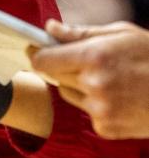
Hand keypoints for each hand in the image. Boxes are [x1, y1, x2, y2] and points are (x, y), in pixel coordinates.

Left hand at [31, 19, 148, 138]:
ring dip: (80, 87)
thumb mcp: (122, 34)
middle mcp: (94, 85)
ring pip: (68, 95)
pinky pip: (87, 113)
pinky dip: (97, 106)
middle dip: (64, 67)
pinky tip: (121, 98)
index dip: (38, 54)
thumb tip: (49, 28)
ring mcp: (100, 110)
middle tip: (87, 62)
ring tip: (112, 80)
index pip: (43, 60)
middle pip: (54, 76)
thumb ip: (81, 33)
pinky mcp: (107, 129)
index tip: (36, 49)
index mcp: (94, 57)